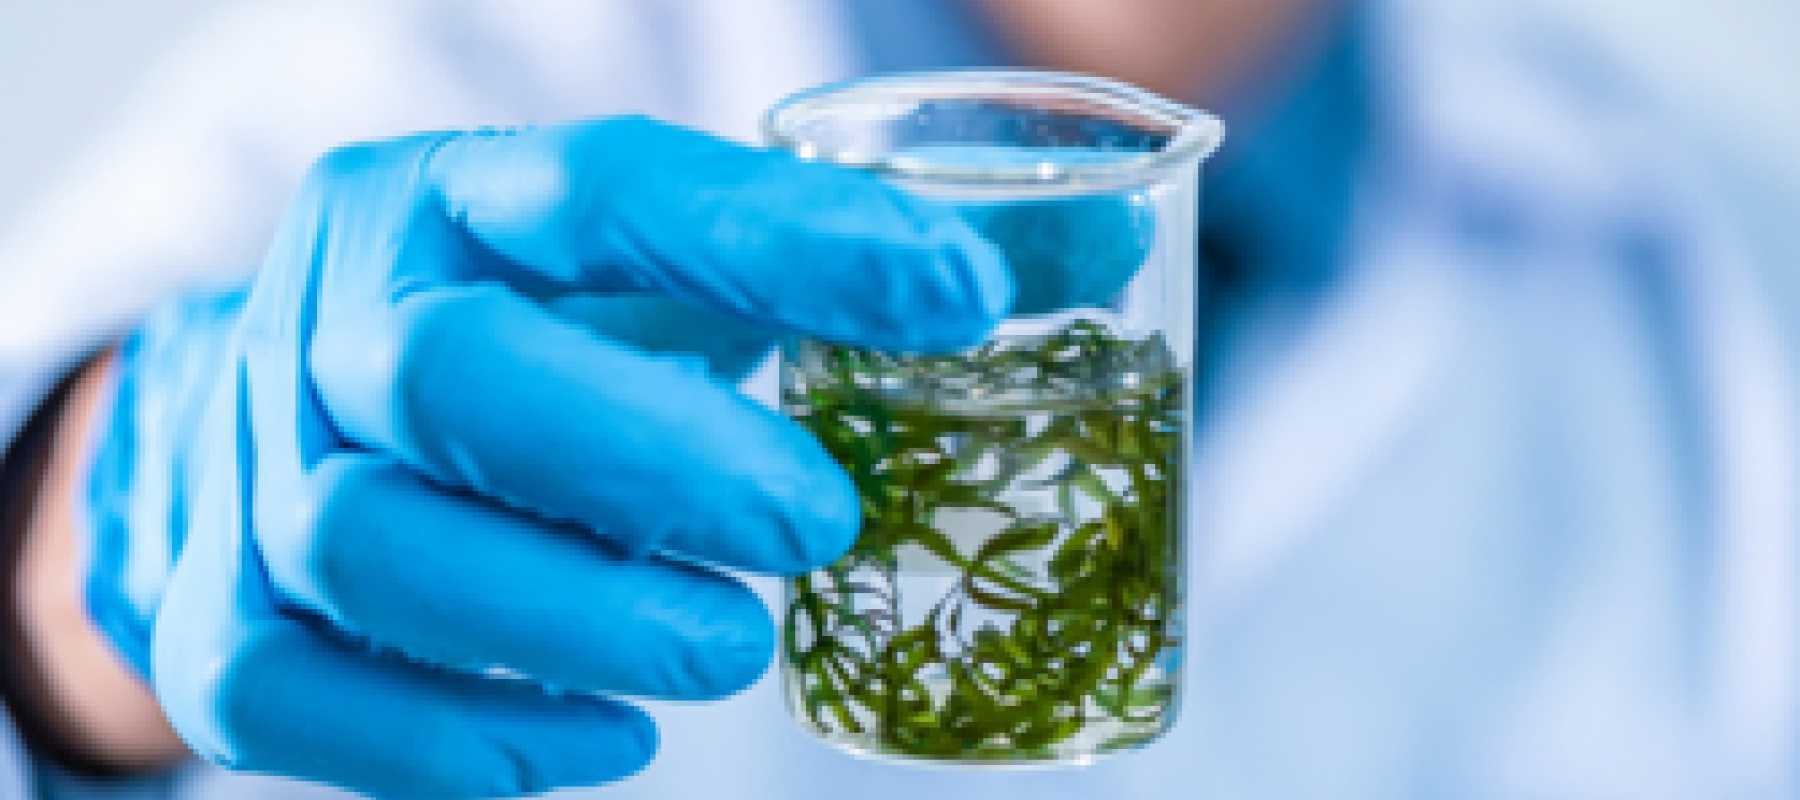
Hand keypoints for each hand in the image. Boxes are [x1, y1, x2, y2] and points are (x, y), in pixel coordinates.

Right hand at [83, 117, 1011, 797]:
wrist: (265, 413)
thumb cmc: (514, 340)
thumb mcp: (651, 270)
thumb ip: (838, 264)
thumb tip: (1107, 254)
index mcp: (451, 201)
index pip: (608, 193)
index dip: (786, 240)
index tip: (961, 298)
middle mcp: (337, 317)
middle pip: (451, 374)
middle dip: (647, 459)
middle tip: (816, 526)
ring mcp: (255, 471)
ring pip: (369, 545)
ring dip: (568, 618)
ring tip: (729, 654)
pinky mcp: (215, 620)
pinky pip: (293, 694)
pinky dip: (456, 741)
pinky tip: (604, 745)